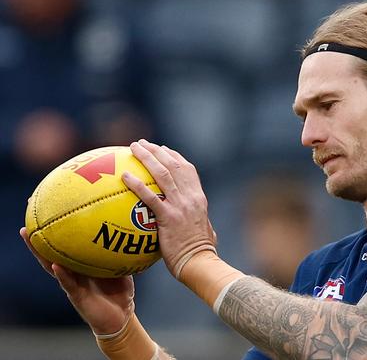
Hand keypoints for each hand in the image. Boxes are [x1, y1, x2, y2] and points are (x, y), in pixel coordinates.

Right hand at [20, 227, 133, 334]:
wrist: (122, 315)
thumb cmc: (120, 291)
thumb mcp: (122, 267)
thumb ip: (121, 253)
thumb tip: (130, 231)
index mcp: (83, 264)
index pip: (67, 246)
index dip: (57, 233)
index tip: (48, 215)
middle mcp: (74, 272)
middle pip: (52, 253)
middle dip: (39, 239)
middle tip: (28, 224)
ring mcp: (72, 283)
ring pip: (52, 267)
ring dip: (40, 254)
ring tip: (31, 238)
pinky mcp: (76, 296)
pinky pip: (68, 284)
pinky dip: (62, 275)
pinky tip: (56, 266)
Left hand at [122, 139, 216, 278]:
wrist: (200, 262)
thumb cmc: (200, 253)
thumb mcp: (204, 231)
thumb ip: (197, 222)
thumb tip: (194, 224)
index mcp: (199, 198)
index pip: (187, 169)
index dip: (174, 156)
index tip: (162, 149)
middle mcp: (191, 197)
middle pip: (174, 165)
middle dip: (157, 150)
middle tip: (141, 143)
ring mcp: (181, 206)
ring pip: (163, 174)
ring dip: (147, 157)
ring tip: (133, 148)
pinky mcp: (168, 217)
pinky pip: (149, 197)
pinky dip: (137, 184)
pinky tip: (124, 176)